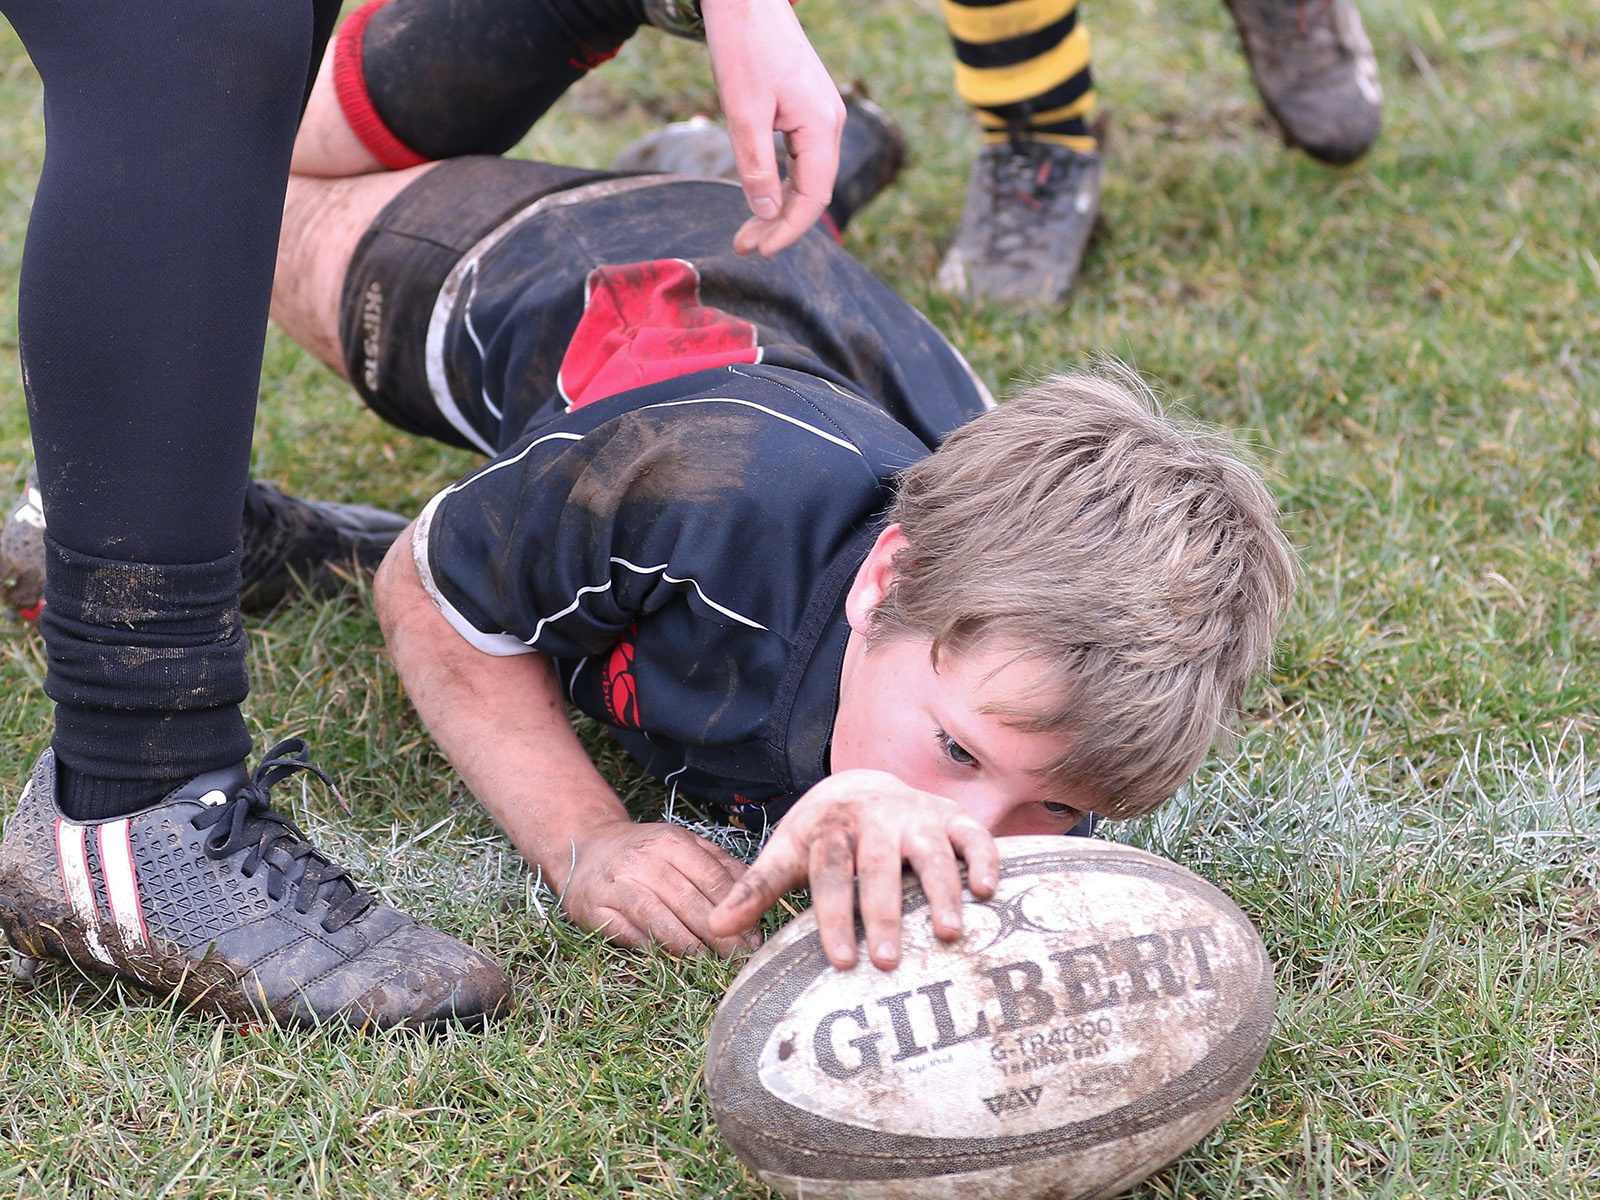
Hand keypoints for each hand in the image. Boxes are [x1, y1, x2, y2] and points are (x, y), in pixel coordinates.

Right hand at [561, 820, 758, 956]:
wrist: (586, 848)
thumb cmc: (645, 853)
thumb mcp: (682, 846)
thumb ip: (718, 865)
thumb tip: (754, 894)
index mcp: (671, 841)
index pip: (711, 877)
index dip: (735, 909)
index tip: (753, 935)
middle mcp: (642, 859)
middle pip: (687, 899)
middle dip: (717, 932)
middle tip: (737, 956)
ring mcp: (616, 883)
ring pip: (656, 915)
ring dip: (685, 943)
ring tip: (708, 962)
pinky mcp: (593, 907)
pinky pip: (625, 931)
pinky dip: (649, 947)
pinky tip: (669, 961)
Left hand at [702, 0, 844, 255]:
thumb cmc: (743, 46)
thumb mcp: (743, 112)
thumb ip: (756, 167)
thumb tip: (768, 215)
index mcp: (822, 125)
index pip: (813, 195)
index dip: (789, 229)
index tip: (760, 250)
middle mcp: (830, 122)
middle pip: (812, 190)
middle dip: (779, 224)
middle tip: (744, 245)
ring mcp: (821, 115)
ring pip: (806, 176)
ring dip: (778, 205)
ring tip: (748, 230)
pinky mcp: (807, 108)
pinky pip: (800, 158)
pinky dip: (780, 181)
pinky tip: (761, 195)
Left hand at [706, 770, 1000, 970]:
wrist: (862, 783)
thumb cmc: (823, 835)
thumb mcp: (787, 853)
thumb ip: (755, 888)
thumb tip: (715, 926)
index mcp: (831, 829)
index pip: (830, 873)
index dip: (835, 916)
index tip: (841, 961)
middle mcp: (876, 820)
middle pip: (879, 866)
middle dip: (885, 912)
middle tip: (889, 961)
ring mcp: (917, 816)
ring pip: (932, 852)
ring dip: (940, 892)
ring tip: (946, 934)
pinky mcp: (952, 818)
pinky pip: (974, 835)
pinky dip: (984, 859)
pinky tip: (988, 892)